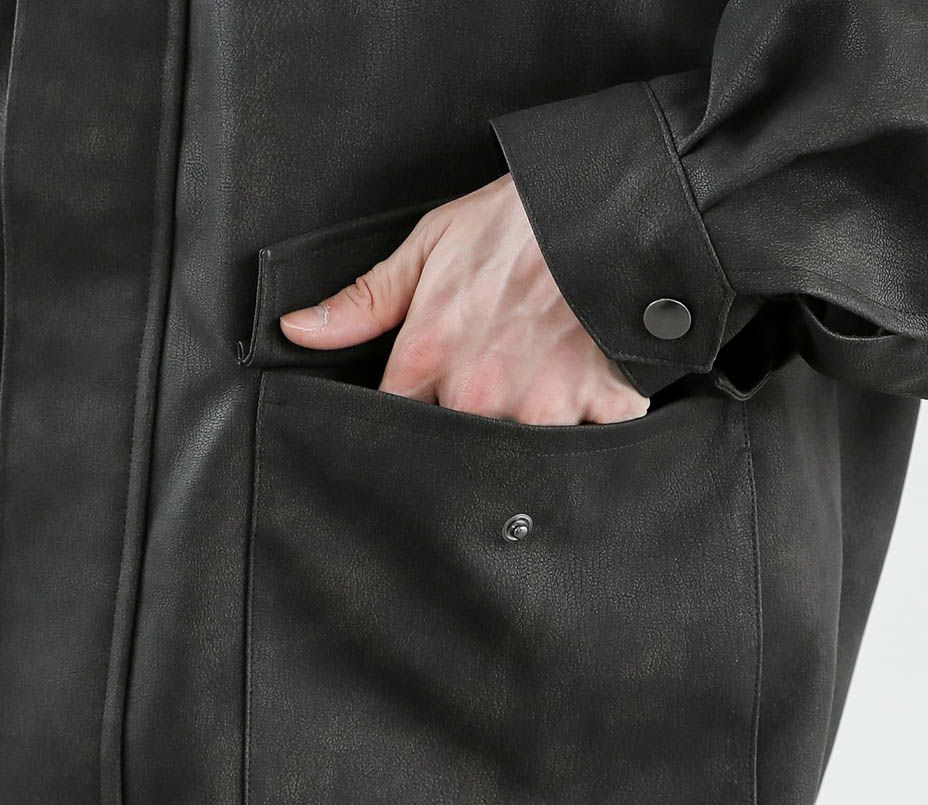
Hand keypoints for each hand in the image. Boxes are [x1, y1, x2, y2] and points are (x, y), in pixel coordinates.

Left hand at [278, 174, 648, 425]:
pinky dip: (594, 427)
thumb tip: (296, 331)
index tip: (425, 410)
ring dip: (530, 432)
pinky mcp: (602, 410)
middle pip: (458, 450)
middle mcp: (478, 396)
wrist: (610, 205)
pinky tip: (593, 394)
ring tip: (543, 387)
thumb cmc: (516, 223)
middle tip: (495, 391)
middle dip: (471, 430)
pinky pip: (593, 444)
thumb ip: (363, 302)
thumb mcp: (428, 246)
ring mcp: (542, 409)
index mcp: (429, 360)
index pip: (396, 425)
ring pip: (521, 455)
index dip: (407, 424)